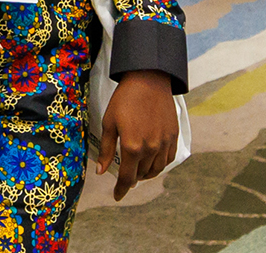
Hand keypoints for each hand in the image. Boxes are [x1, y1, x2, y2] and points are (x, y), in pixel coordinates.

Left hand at [98, 70, 176, 199]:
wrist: (148, 81)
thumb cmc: (124, 99)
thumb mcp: (109, 122)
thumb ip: (107, 149)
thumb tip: (101, 171)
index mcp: (132, 146)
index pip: (127, 177)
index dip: (121, 189)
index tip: (117, 196)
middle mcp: (151, 149)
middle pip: (141, 174)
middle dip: (132, 178)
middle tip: (125, 176)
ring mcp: (164, 144)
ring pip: (156, 170)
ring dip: (145, 174)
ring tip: (137, 170)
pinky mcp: (173, 138)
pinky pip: (168, 160)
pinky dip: (159, 165)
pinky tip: (152, 162)